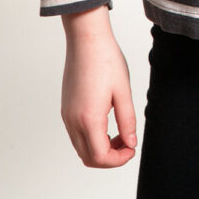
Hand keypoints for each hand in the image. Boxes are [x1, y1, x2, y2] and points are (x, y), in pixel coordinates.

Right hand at [60, 6, 137, 167]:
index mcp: (89, 118)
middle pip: (88, 158)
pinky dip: (91, 138)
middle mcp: (73, 121)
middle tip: (127, 142)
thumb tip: (131, 143)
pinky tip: (107, 122)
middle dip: (110, 157)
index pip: (100, 157)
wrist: (87, 39)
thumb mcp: (123, 91)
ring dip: (100, 148)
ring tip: (119, 132)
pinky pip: (76, 134)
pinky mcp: (66, 108)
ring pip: (81, 148)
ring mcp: (67, 115)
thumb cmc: (106, 59)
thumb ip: (128, 120)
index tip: (132, 148)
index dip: (119, 160)